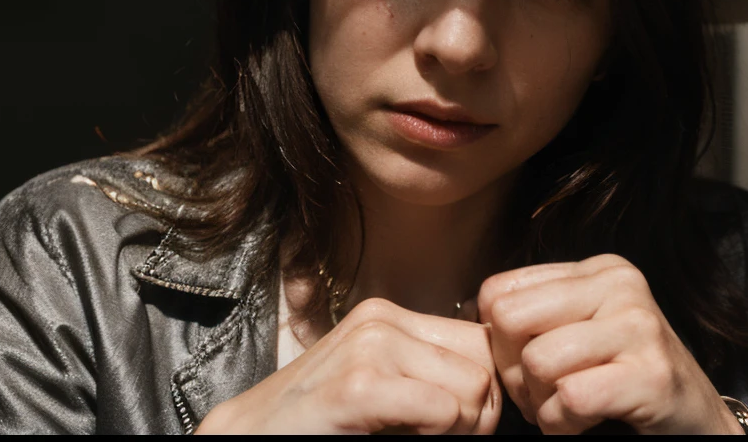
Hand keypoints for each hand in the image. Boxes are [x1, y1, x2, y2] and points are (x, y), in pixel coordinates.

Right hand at [196, 297, 501, 434]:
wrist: (248, 439)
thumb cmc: (320, 427)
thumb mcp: (381, 390)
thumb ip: (428, 377)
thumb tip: (498, 392)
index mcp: (389, 317)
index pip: (481, 340)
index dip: (487, 391)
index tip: (462, 425)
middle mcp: (382, 319)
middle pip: (485, 362)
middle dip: (480, 413)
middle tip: (443, 438)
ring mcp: (370, 345)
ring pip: (474, 387)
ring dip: (461, 429)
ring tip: (418, 439)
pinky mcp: (359, 383)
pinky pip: (444, 409)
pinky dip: (439, 435)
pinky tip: (396, 439)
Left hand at [477, 254, 743, 434]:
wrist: (697, 422)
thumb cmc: (626, 379)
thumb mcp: (583, 329)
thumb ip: (537, 312)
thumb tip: (476, 312)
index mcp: (598, 268)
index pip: (499, 291)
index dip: (499, 341)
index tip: (527, 366)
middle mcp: (621, 285)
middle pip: (510, 321)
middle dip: (513, 372)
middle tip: (542, 394)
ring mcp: (640, 327)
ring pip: (537, 361)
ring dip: (540, 404)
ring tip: (565, 410)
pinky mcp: (652, 375)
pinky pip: (570, 399)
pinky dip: (562, 425)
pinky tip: (583, 424)